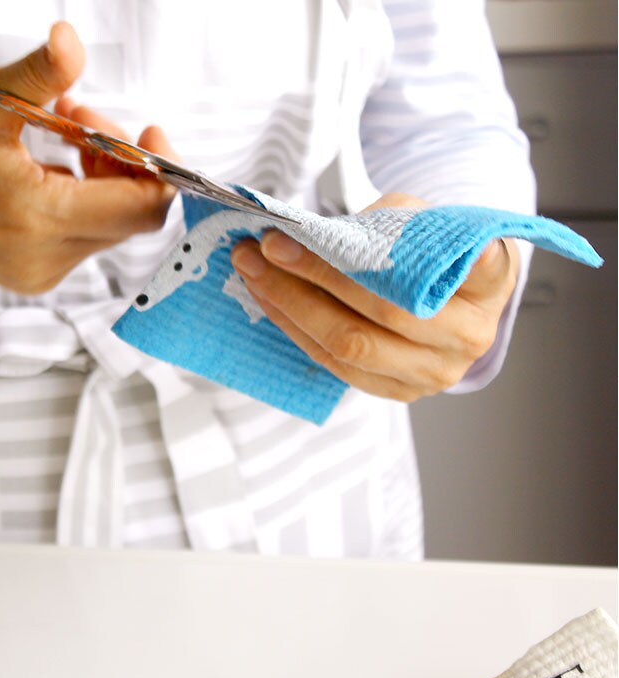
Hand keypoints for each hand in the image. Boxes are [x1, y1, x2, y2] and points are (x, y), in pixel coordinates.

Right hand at [0, 22, 176, 293]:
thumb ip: (38, 74)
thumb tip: (71, 39)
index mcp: (41, 216)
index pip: (141, 208)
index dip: (162, 171)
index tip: (152, 134)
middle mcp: (49, 255)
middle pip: (131, 214)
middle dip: (124, 163)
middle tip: (85, 122)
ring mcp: (45, 272)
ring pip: (111, 225)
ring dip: (104, 179)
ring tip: (65, 137)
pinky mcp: (39, 276)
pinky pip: (88, 237)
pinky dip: (86, 201)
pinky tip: (56, 171)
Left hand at [230, 193, 519, 401]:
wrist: (451, 299)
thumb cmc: (436, 254)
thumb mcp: (422, 221)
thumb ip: (382, 226)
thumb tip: (307, 234)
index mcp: (488, 286)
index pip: (439, 266)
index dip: (397, 252)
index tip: (327, 231)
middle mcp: (466, 337)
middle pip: (382, 313)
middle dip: (314, 276)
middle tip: (269, 247)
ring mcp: (432, 373)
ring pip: (350, 346)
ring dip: (291, 306)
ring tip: (255, 271)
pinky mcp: (397, 391)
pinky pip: (336, 365)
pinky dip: (296, 328)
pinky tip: (270, 299)